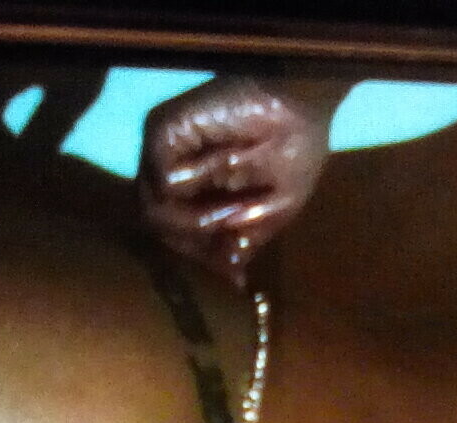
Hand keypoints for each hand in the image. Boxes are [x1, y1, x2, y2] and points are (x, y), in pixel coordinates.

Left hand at [139, 77, 329, 286]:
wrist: (304, 105)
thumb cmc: (294, 153)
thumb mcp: (270, 211)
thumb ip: (243, 243)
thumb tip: (234, 283)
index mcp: (188, 187)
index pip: (171, 232)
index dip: (196, 256)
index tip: (229, 275)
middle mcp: (167, 168)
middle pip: (157, 223)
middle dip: (193, 246)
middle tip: (228, 249)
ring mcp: (160, 150)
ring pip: (153, 207)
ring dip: (196, 223)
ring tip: (235, 216)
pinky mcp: (163, 129)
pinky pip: (163, 179)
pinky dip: (196, 197)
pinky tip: (225, 195)